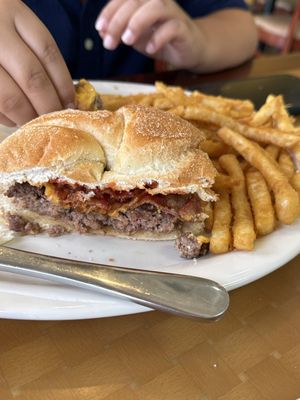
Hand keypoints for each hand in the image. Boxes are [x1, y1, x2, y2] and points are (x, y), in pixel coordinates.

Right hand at [0, 0, 73, 126]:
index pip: (48, 53)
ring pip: (11, 98)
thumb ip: (33, 52)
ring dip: (27, 117)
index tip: (71, 104)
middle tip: (55, 119)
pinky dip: (6, 118)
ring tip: (34, 123)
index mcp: (12, 12)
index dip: (64, 84)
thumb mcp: (11, 25)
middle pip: (33, 78)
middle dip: (49, 106)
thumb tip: (63, 97)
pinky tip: (13, 119)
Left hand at [95, 0, 203, 69]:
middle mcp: (158, 1)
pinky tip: (150, 50)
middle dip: (117, 21)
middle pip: (135, 1)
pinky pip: (172, 28)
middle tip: (109, 43)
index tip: (100, 29)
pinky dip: (158, 38)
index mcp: (144, 0)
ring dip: (137, 23)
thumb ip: (120, 31)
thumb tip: (102, 32)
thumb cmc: (161, 38)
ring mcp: (172, 13)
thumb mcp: (136, 35)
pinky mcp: (183, 28)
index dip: (109, 11)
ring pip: (154, 8)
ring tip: (127, 41)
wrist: (190, 48)